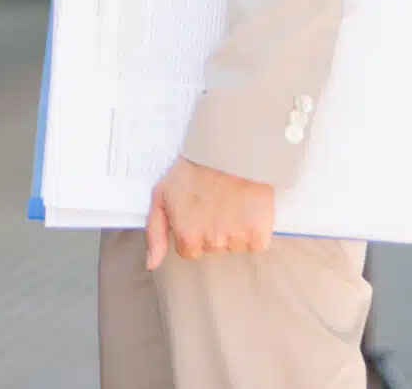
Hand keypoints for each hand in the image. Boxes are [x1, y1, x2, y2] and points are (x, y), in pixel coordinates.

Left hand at [145, 156, 274, 268]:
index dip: (192, 230)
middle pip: (212, 247)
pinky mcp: (259, 233)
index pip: (189, 250)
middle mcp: (212, 242)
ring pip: (234, 246)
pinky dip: (254, 230)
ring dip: (234, 229)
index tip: (197, 211)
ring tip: (231, 201)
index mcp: (188, 236)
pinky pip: (256, 244)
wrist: (229, 149)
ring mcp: (236, 239)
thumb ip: (155, 232)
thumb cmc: (194, 168)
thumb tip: (152, 264)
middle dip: (212, 229)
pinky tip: (247, 209)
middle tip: (214, 201)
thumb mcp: (161, 194)